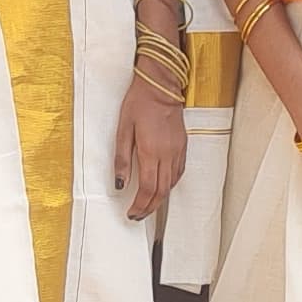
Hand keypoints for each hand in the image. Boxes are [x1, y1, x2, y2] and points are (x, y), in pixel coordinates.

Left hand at [114, 74, 187, 222]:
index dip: (139, 205)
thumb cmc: (139, 102)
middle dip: (148, 208)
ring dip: (159, 199)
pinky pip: (178, 173)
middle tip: (137, 215)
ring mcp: (177, 151)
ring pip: (171, 185)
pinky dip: (169, 185)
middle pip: (160, 192)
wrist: (161, 86)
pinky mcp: (182, 146)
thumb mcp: (123, 129)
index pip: (146, 189)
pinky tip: (162, 187)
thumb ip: (121, 159)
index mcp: (150, 151)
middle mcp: (167, 154)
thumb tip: (119, 183)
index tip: (131, 213)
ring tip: (148, 206)